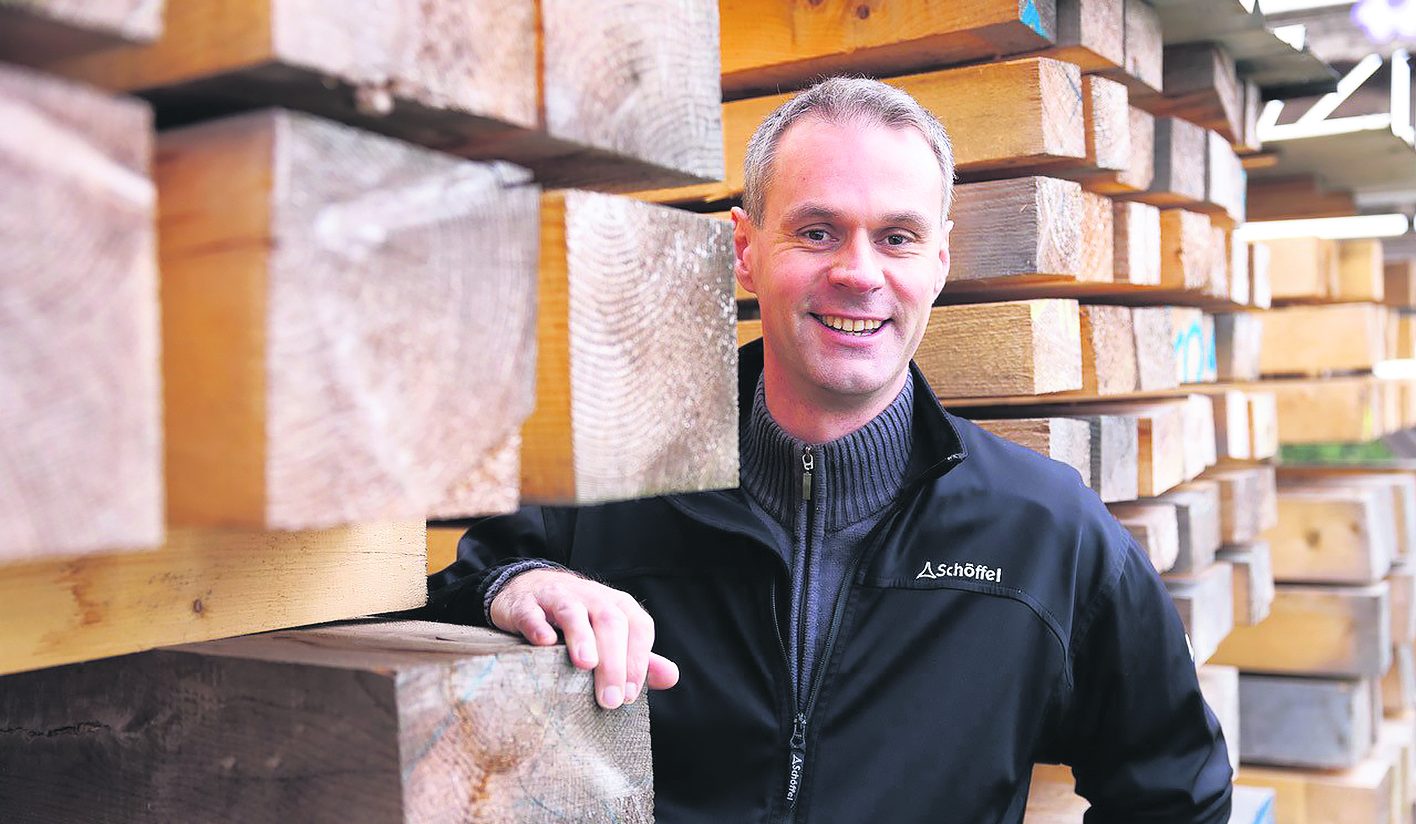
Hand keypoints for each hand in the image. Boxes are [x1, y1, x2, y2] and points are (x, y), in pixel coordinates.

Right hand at [489, 568, 679, 708]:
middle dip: (614, 662)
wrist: (529, 590)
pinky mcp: (525, 604)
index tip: (630, 695)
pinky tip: (544, 643)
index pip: (638, 627)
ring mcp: (557, 598)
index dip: (638, 660)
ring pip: (574, 613)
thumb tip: (671, 677)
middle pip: (610, 622)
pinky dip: (538, 626)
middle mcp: (591, 597)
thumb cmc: (579, 621)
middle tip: (610, 699)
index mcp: (617, 606)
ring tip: (586, 665)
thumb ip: (638, 658)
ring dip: (582, 638)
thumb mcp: (611, 635)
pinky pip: (532, 613)